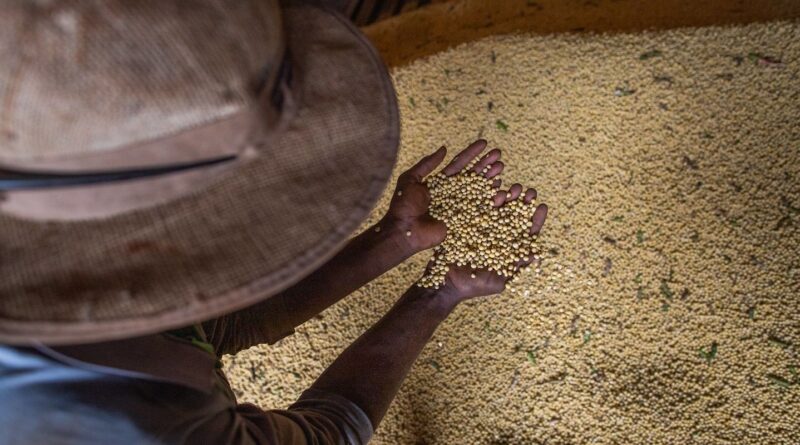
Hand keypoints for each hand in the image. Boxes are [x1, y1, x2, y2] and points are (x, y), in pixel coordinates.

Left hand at [383, 139, 505, 252]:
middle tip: (498, 153)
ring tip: (501, 168)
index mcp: (441, 182)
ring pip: (480, 190)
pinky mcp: (463, 221)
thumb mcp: (410, 179)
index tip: (484, 143)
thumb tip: (444, 148)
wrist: (403, 230)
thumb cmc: (403, 205)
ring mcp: (459, 207)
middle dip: (486, 164)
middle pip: (473, 176)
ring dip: (491, 179)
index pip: (460, 164)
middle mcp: (453, 193)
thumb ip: (426, 164)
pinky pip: (480, 210)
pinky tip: (501, 191)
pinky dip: (492, 201)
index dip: (472, 153)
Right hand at [435, 186, 547, 306]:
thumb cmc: (473, 286)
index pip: (527, 232)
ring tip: (513, 188)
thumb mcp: (497, 280)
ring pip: (499, 207)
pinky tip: (495, 186)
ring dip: (509, 196)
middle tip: (529, 192)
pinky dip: (487, 195)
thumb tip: (534, 255)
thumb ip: (513, 266)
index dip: (535, 219)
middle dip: (523, 202)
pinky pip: (479, 205)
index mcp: (509, 248)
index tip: (542, 206)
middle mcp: (498, 235)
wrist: (445, 282)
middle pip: (515, 215)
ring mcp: (483, 226)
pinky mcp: (468, 221)